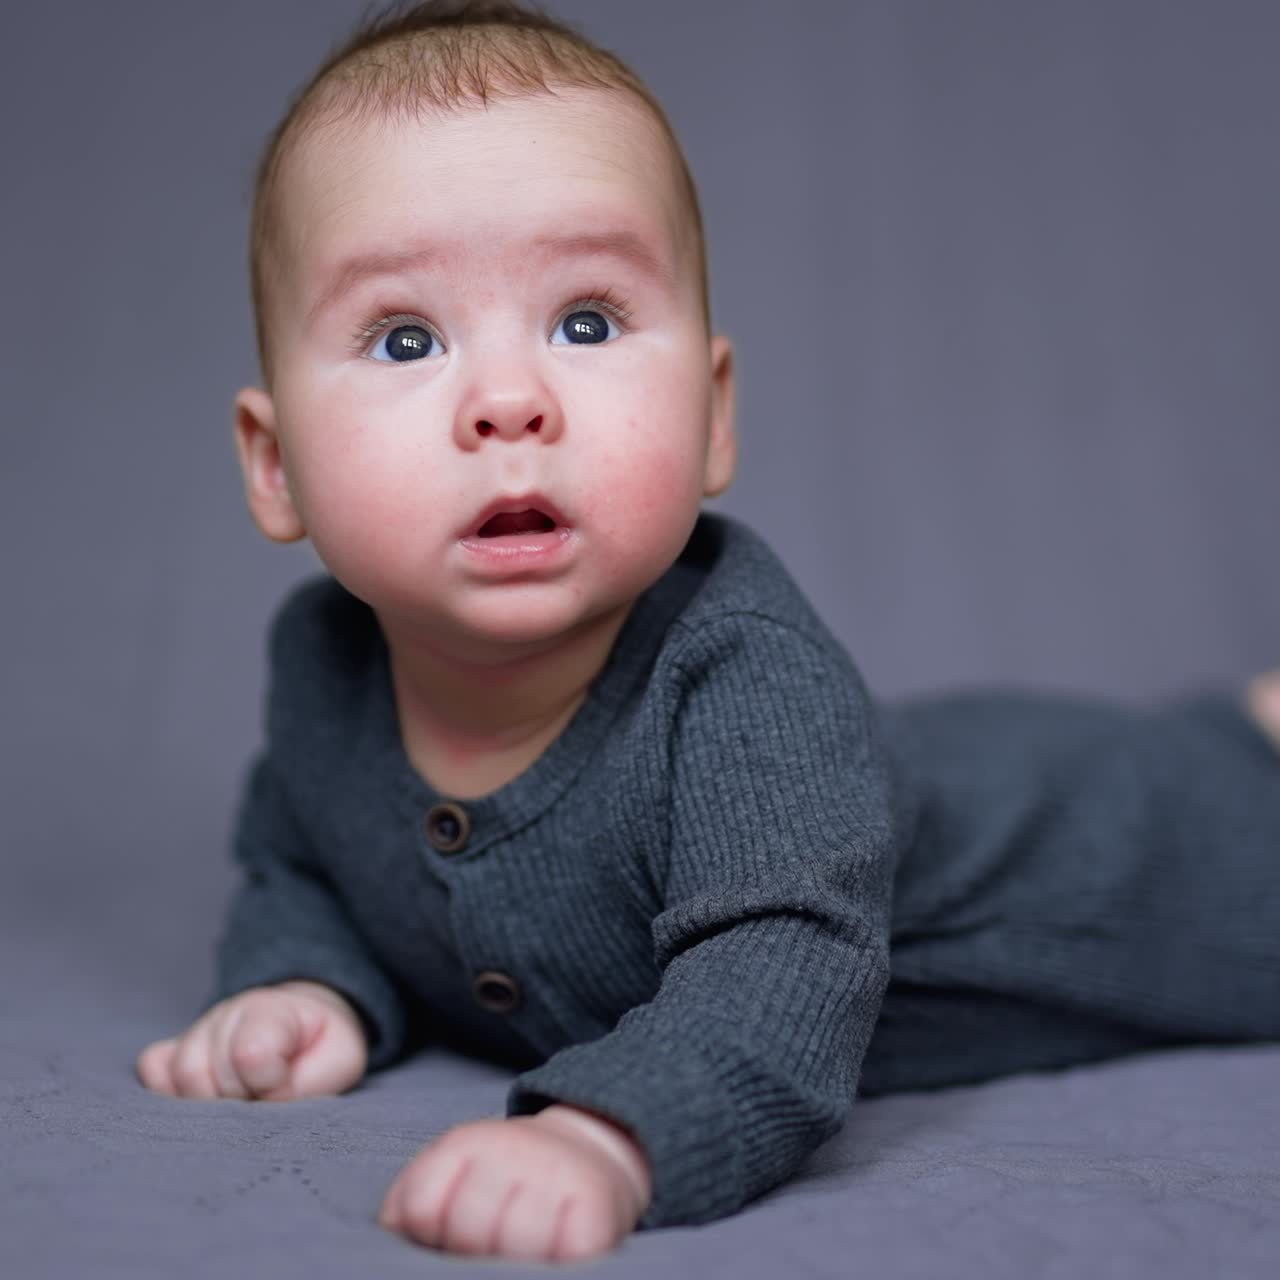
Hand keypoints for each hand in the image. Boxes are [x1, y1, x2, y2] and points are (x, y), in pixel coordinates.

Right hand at [135, 980, 367, 1100]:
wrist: (303, 1026)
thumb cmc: (321, 1048)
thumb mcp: (340, 1060)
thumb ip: (313, 1082)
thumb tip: (264, 1101)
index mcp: (271, 1011)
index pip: (248, 1053)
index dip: (268, 1084)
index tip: (283, 1087)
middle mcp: (227, 1014)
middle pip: (204, 1071)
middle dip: (236, 1100)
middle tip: (262, 1099)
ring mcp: (198, 1030)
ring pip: (179, 1075)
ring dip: (208, 1102)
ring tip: (239, 1100)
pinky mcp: (174, 1049)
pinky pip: (152, 1069)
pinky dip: (168, 1091)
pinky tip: (201, 1096)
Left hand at [379, 1104, 652, 1262]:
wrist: (588, 1151)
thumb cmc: (504, 1182)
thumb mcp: (451, 1175)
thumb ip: (409, 1204)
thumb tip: (394, 1232)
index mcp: (465, 1144)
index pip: (421, 1206)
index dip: (432, 1232)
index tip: (451, 1228)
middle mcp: (513, 1148)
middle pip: (467, 1230)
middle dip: (474, 1248)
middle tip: (495, 1239)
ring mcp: (557, 1174)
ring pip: (515, 1248)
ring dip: (518, 1260)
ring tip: (524, 1248)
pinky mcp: (597, 1205)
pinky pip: (567, 1255)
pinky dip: (560, 1264)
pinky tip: (558, 1248)